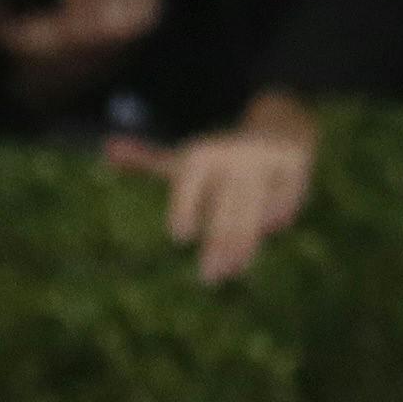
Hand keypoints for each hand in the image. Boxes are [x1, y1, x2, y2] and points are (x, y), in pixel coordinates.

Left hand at [109, 91, 315, 284]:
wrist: (280, 124)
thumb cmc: (221, 154)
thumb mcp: (184, 157)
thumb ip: (147, 159)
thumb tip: (108, 148)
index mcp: (202, 154)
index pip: (190, 184)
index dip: (185, 207)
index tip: (180, 234)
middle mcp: (234, 157)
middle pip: (224, 209)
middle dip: (217, 246)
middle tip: (208, 277)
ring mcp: (267, 165)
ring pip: (253, 214)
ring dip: (242, 247)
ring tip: (231, 270)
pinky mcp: (294, 171)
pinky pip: (282, 206)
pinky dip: (273, 221)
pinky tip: (265, 231)